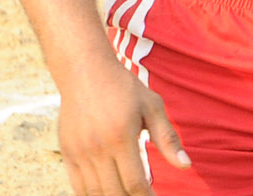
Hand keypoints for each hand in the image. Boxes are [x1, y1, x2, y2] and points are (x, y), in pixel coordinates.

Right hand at [57, 61, 189, 195]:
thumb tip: (186, 165)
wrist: (84, 69)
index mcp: (121, 137)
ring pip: (95, 193)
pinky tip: (107, 193)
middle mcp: (97, 147)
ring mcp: (79, 151)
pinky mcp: (67, 152)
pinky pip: (78, 186)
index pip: (135, 183)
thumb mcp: (151, 106)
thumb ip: (167, 138)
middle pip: (115, 193)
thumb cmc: (123, 86)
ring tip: (127, 195)